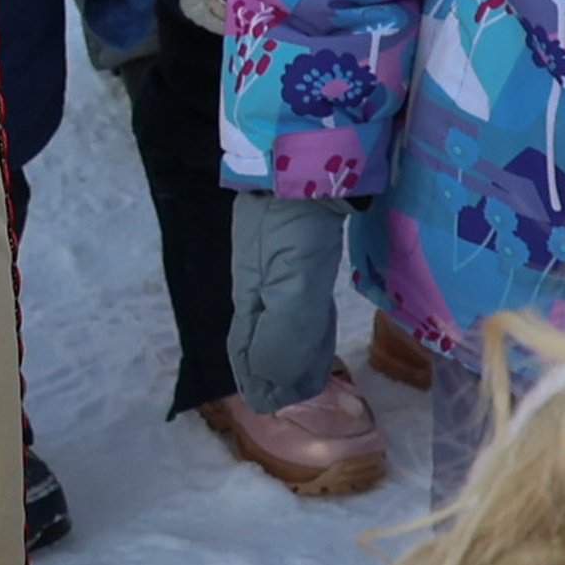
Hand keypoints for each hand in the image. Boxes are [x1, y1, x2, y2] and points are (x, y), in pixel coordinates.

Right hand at [228, 192, 350, 412]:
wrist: (301, 157)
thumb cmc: (293, 224)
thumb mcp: (288, 285)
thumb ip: (282, 337)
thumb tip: (272, 386)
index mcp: (251, 294)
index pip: (247, 347)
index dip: (256, 379)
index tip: (266, 407)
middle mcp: (260, 281)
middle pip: (263, 333)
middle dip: (273, 368)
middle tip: (288, 396)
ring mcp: (279, 259)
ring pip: (283, 314)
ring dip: (292, 346)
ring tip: (305, 368)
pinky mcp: (302, 241)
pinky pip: (301, 294)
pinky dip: (308, 320)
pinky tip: (318, 318)